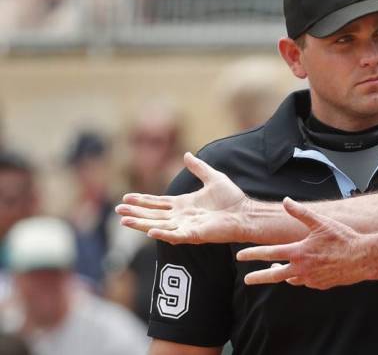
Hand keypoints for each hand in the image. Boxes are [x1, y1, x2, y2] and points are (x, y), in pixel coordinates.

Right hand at [115, 152, 250, 244]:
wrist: (246, 213)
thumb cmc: (232, 198)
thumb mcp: (213, 178)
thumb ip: (198, 168)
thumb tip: (186, 155)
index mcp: (184, 204)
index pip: (158, 203)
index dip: (142, 201)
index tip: (126, 198)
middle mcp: (182, 217)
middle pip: (153, 215)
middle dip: (135, 213)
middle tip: (118, 211)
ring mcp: (187, 227)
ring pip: (159, 226)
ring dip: (141, 224)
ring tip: (124, 221)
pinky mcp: (195, 235)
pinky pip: (176, 235)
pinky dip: (163, 233)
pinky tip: (150, 231)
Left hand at [237, 198, 375, 289]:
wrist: (363, 258)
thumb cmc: (343, 238)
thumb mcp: (321, 222)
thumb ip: (300, 213)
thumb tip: (286, 201)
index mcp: (299, 252)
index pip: (270, 253)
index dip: (253, 254)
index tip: (240, 256)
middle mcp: (302, 269)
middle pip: (274, 275)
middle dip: (259, 277)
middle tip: (247, 280)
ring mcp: (311, 279)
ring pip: (291, 280)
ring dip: (282, 275)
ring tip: (277, 271)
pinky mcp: (321, 285)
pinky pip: (306, 282)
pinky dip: (301, 277)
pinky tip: (303, 272)